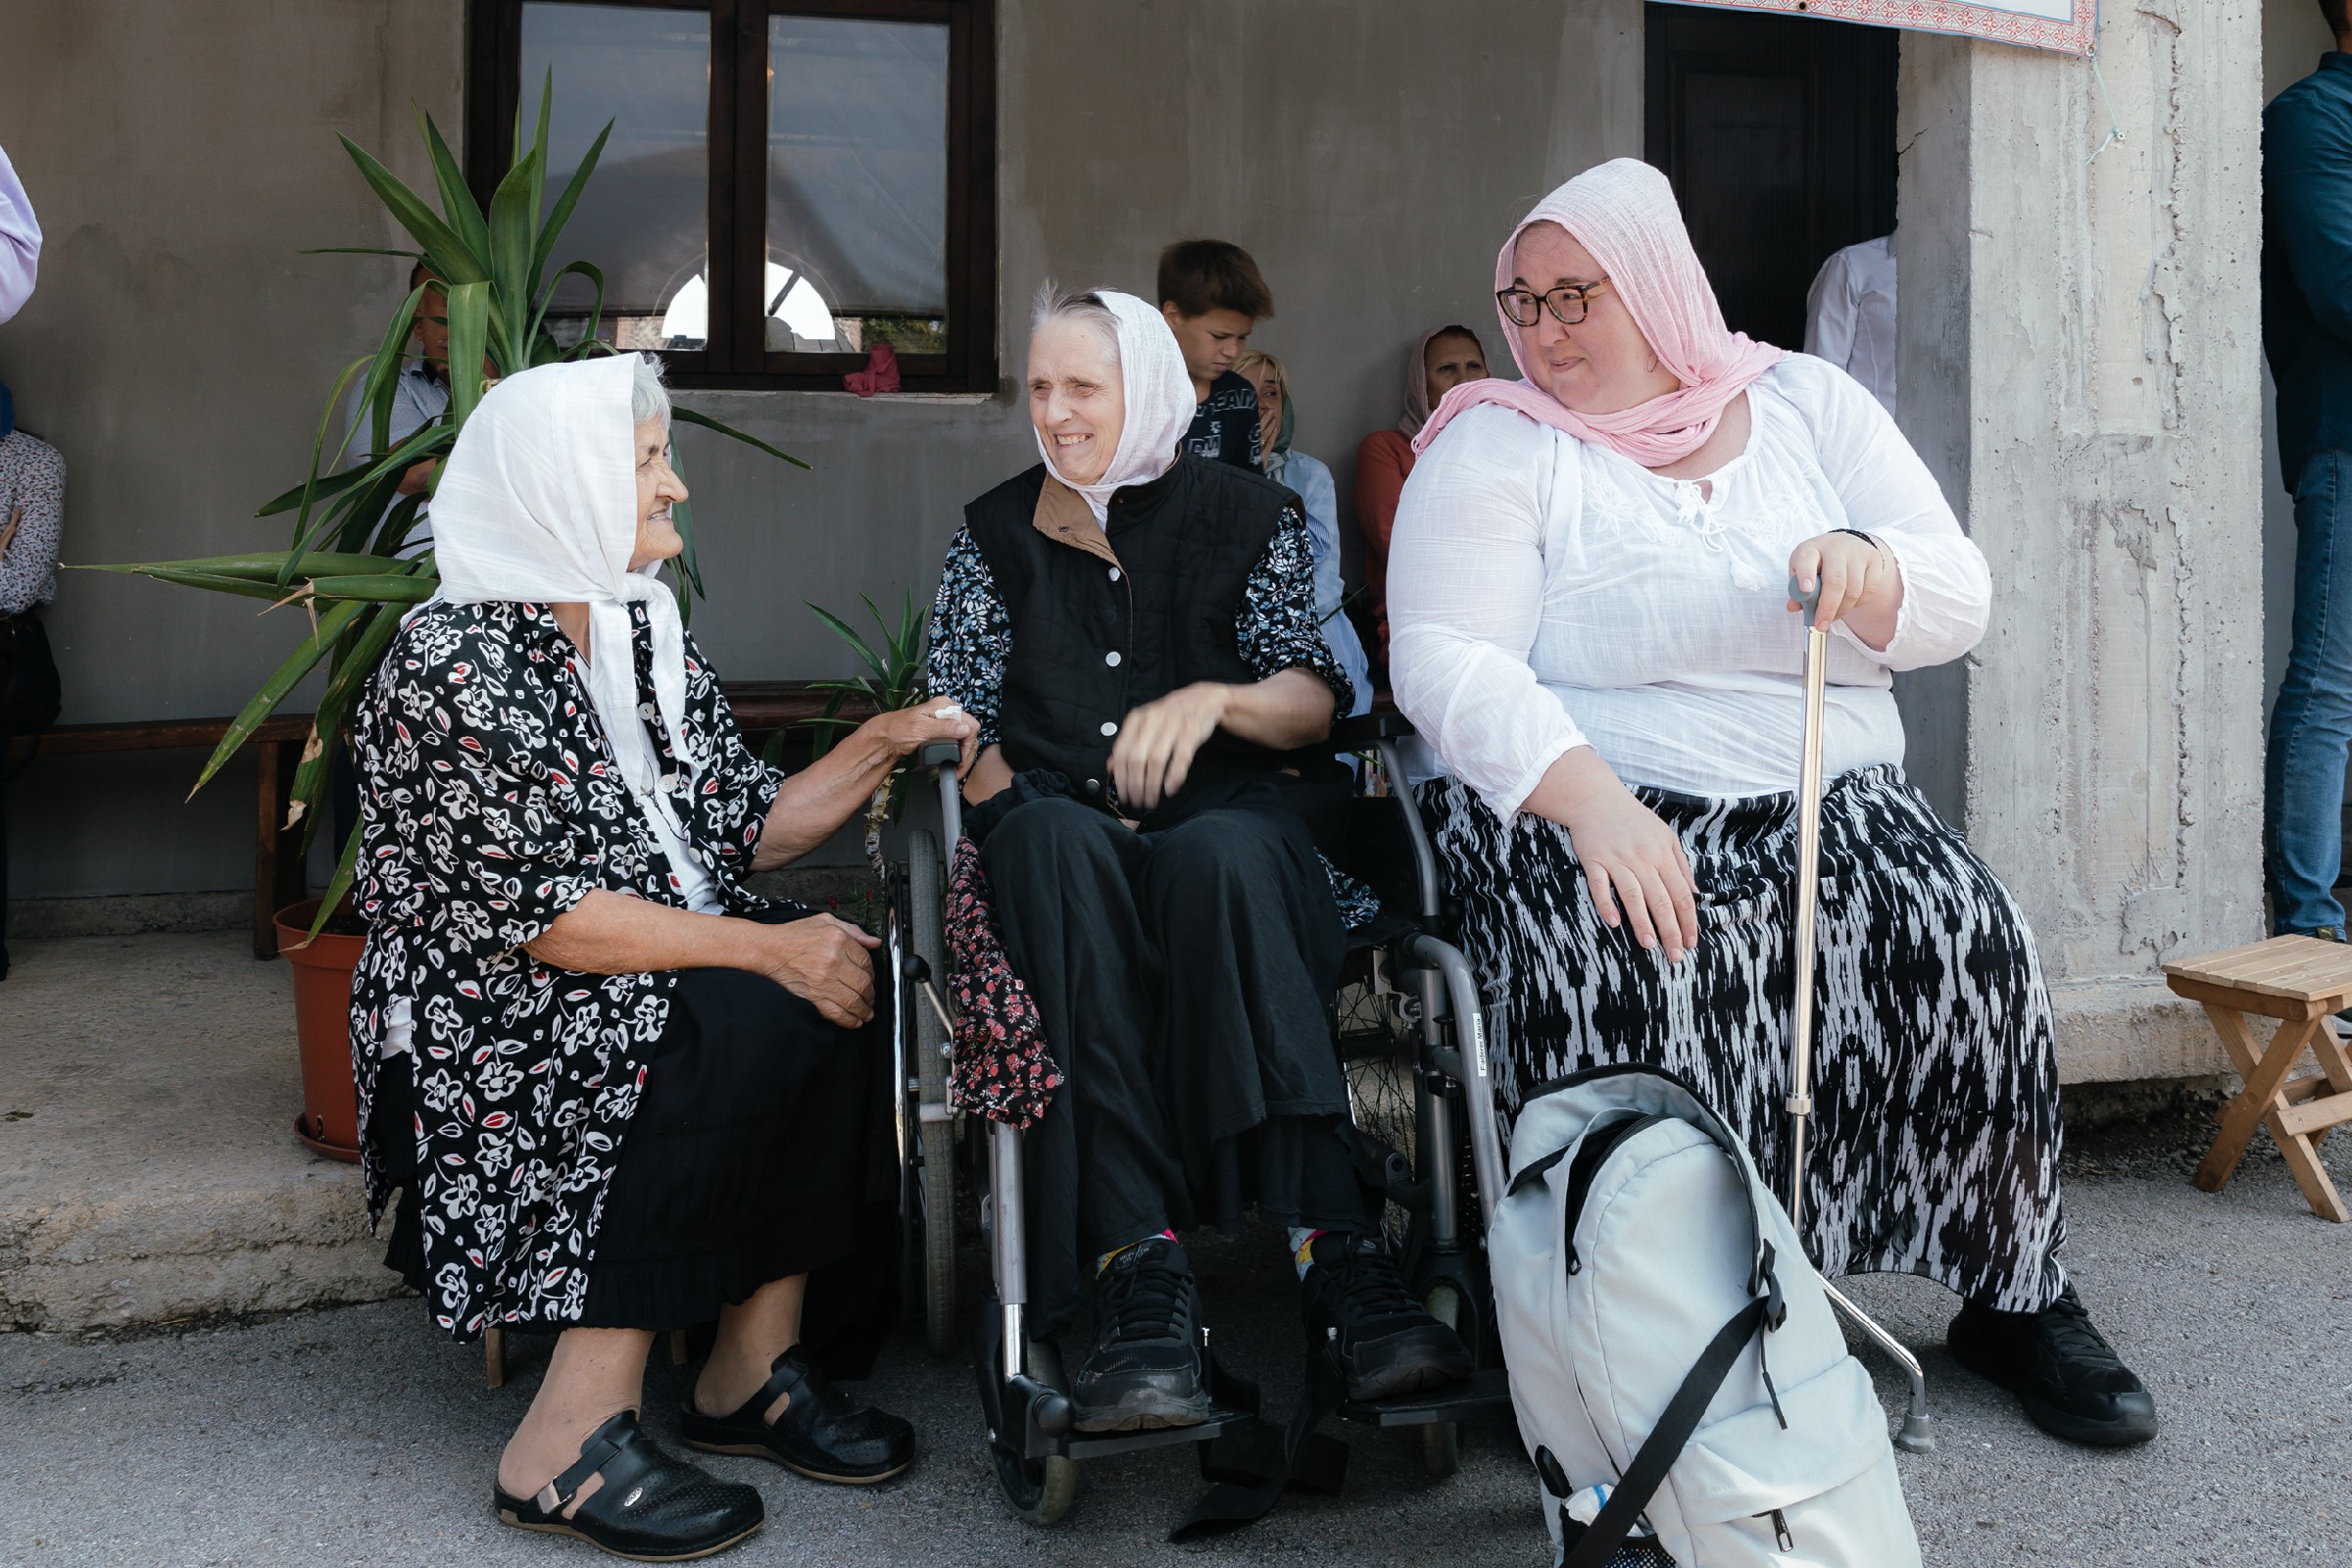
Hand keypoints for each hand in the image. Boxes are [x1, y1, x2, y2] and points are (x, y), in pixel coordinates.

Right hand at [748, 914, 881, 1027]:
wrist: (769, 949)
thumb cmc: (794, 935)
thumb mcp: (826, 921)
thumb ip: (853, 930)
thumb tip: (874, 942)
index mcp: (839, 940)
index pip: (866, 961)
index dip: (872, 972)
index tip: (870, 978)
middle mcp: (834, 961)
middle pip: (863, 983)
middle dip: (870, 994)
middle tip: (870, 998)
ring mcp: (823, 981)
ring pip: (853, 1001)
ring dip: (864, 1011)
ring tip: (866, 1013)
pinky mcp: (813, 996)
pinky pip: (836, 1013)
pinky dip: (848, 1020)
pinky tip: (854, 1021)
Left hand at [864, 699, 978, 778]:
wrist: (886, 737)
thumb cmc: (898, 729)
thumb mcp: (921, 728)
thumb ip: (944, 727)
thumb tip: (965, 728)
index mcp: (945, 705)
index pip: (970, 723)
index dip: (968, 743)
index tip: (961, 759)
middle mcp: (948, 711)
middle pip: (970, 733)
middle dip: (967, 753)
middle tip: (959, 769)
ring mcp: (946, 721)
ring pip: (966, 739)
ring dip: (964, 755)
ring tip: (957, 770)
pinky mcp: (943, 731)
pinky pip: (958, 742)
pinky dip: (959, 754)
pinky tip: (955, 764)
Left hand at [1109, 683, 1228, 812]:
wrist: (1202, 700)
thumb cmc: (1170, 718)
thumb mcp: (1145, 726)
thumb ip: (1127, 745)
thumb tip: (1110, 768)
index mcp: (1137, 720)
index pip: (1121, 752)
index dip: (1121, 778)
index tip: (1123, 795)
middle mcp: (1152, 720)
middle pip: (1136, 758)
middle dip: (1135, 785)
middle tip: (1138, 802)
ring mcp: (1172, 724)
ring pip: (1156, 760)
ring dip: (1152, 785)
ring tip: (1152, 800)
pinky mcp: (1191, 730)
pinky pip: (1181, 757)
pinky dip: (1174, 776)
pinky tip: (1170, 790)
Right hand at [1535, 748, 1697, 962]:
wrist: (1596, 798)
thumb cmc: (1634, 819)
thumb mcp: (1666, 836)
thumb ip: (1681, 865)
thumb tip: (1696, 894)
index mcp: (1662, 855)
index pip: (1681, 894)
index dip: (1688, 921)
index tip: (1690, 942)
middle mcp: (1642, 858)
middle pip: (1661, 899)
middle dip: (1671, 930)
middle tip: (1675, 956)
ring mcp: (1616, 859)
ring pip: (1633, 896)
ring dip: (1642, 922)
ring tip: (1650, 945)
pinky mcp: (1593, 860)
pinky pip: (1599, 885)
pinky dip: (1606, 903)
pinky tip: (1614, 922)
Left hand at [1786, 532, 1899, 638]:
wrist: (1848, 544)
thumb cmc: (1819, 561)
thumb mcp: (1801, 569)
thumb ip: (1796, 589)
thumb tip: (1793, 607)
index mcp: (1811, 548)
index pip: (1807, 560)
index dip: (1806, 575)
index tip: (1805, 590)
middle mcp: (1835, 547)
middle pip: (1835, 581)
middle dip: (1828, 608)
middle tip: (1821, 625)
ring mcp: (1857, 553)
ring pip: (1853, 590)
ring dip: (1842, 610)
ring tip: (1832, 616)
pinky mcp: (1874, 560)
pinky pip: (1869, 591)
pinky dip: (1858, 604)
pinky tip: (1848, 604)